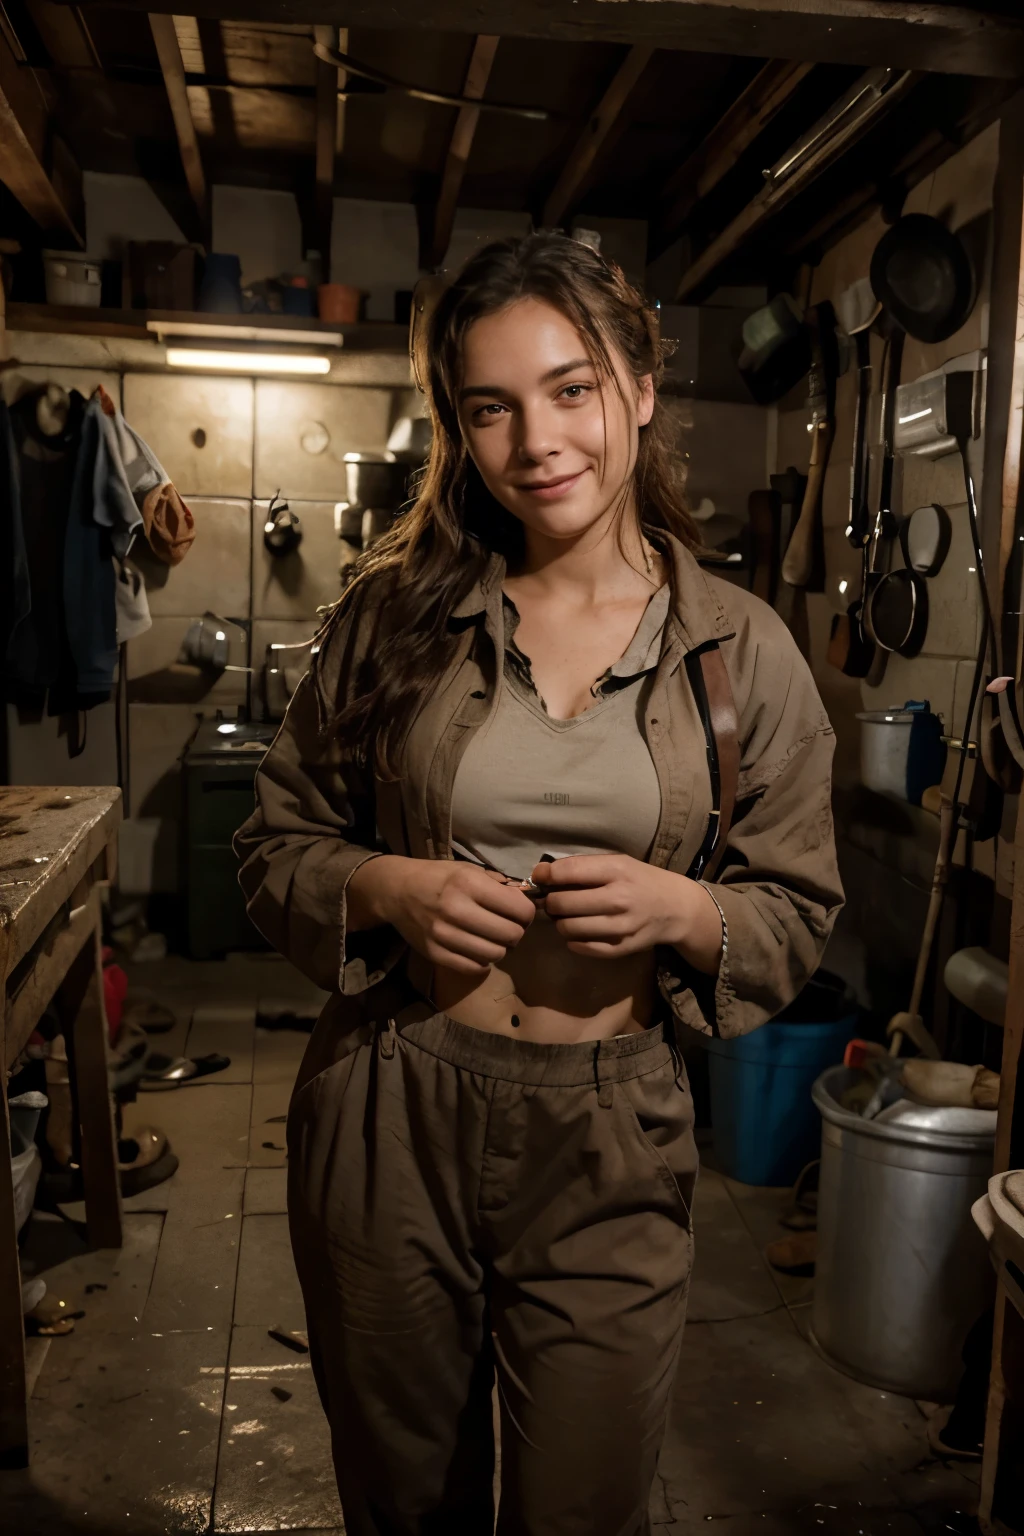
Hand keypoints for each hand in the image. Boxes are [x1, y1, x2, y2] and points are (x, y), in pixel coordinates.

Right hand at [348, 856, 535, 975]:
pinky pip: (474, 967)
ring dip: (500, 947)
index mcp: (468, 884)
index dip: (527, 912)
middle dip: (516, 931)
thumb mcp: (468, 869)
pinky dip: (482, 960)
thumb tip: (526, 900)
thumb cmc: (438, 877)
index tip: (521, 912)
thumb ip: (498, 884)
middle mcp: (456, 909)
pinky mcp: (435, 954)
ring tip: (492, 938)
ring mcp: (444, 935)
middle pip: (511, 935)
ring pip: (495, 954)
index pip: (519, 909)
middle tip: (508, 926)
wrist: (396, 891)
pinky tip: (477, 948)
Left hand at [531, 854, 722, 973]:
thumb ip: (582, 867)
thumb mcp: (618, 862)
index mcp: (617, 871)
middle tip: (555, 901)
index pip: (568, 872)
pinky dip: (573, 940)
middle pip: (562, 903)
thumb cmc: (640, 880)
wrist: (675, 908)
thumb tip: (540, 873)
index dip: (546, 875)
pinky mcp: (620, 948)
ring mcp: (621, 927)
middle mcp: (619, 899)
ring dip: (560, 922)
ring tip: (567, 916)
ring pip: (568, 928)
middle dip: (551, 901)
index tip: (540, 878)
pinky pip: (581, 947)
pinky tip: (579, 931)